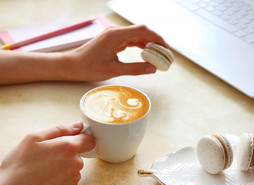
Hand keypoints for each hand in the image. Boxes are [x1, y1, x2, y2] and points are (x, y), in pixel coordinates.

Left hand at [0, 24, 168, 84]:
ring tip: (159, 54)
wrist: (72, 65)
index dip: (157, 38)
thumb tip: (153, 69)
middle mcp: (116, 31)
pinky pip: (131, 39)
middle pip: (142, 31)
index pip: (143, 31)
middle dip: (156, 41)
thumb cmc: (90, 67)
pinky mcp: (112, 40)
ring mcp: (114, 35)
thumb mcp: (115, 70)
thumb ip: (136, 69)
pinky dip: (140, 45)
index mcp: (116, 35)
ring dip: (149, 43)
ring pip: (137, 35)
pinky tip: (147, 53)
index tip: (166, 48)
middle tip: (165, 53)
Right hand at [0, 121, 94, 184]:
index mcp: (69, 147)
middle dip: (66, 154)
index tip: (73, 139)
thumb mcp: (34, 138)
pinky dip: (60, 180)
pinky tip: (45, 181)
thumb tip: (78, 126)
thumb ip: (60, 129)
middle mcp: (76, 164)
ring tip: (43, 171)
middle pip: (78, 155)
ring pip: (73, 169)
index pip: (90, 140)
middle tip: (46, 157)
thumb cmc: (19, 165)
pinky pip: (69, 182)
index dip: (82, 138)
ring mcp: (73, 180)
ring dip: (63, 168)